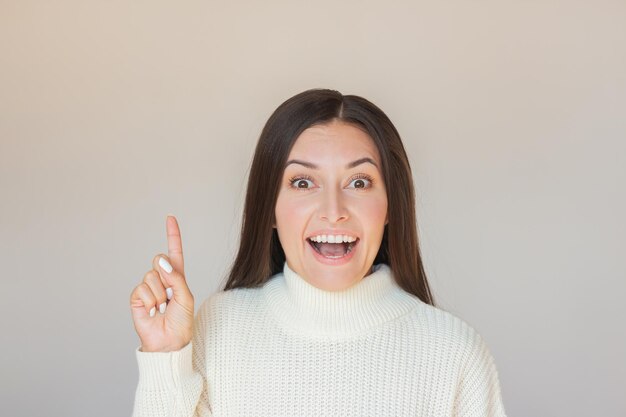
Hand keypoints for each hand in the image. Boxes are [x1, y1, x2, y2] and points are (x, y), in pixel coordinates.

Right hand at [130, 215, 193, 351]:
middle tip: (170, 295)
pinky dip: (150, 300)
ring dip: (159, 294)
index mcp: (176, 277)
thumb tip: (161, 261)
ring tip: (163, 308)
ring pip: (150, 275)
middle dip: (165, 275)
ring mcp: (148, 288)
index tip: (170, 218)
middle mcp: (161, 280)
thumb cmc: (181, 322)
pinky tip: (153, 311)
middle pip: (159, 260)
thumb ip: (176, 277)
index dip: (172, 235)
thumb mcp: (185, 297)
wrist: (169, 342)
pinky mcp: (136, 298)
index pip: (174, 252)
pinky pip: (141, 288)